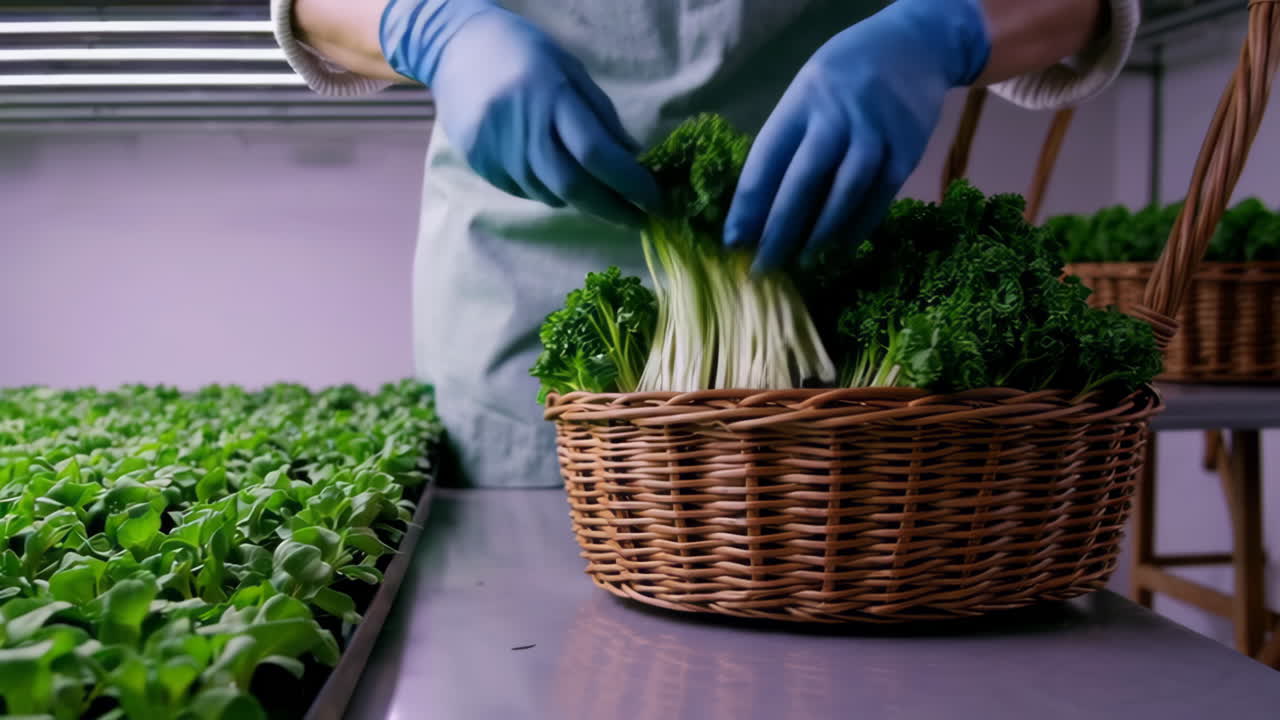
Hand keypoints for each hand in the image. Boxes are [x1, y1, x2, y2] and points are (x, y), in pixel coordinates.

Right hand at [379, 0, 660, 225]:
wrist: (455, 47)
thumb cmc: (526, 54)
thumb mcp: (572, 71)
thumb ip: (602, 115)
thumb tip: (633, 159)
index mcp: (551, 96)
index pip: (596, 152)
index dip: (629, 182)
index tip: (654, 200)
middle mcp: (523, 127)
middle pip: (573, 185)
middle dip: (611, 209)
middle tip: (637, 219)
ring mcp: (497, 150)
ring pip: (550, 194)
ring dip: (581, 200)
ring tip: (597, 190)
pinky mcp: (481, 163)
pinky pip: (525, 191)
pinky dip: (550, 191)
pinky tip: (554, 173)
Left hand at [724, 0, 991, 272]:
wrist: (914, 46)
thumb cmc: (844, 77)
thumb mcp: (806, 92)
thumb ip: (788, 140)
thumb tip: (760, 206)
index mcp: (801, 103)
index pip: (766, 160)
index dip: (748, 205)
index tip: (732, 241)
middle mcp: (837, 118)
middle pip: (802, 184)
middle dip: (778, 231)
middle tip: (762, 267)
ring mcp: (875, 136)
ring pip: (842, 196)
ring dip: (818, 237)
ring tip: (799, 263)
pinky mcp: (905, 153)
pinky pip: (877, 200)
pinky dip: (856, 229)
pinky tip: (839, 249)